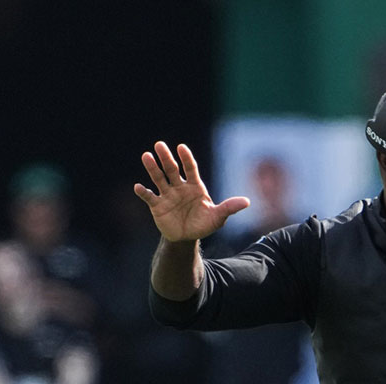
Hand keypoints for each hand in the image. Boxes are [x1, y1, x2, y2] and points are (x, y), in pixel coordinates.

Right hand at [133, 141, 248, 241]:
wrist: (187, 237)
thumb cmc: (203, 224)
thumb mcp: (218, 217)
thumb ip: (229, 208)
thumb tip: (247, 202)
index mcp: (195, 186)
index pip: (190, 169)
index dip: (186, 158)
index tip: (181, 148)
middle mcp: (179, 187)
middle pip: (172, 169)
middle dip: (166, 158)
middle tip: (159, 145)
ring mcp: (167, 195)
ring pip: (159, 179)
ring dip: (152, 168)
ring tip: (146, 156)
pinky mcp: (157, 206)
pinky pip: (149, 197)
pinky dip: (144, 192)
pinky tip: (138, 187)